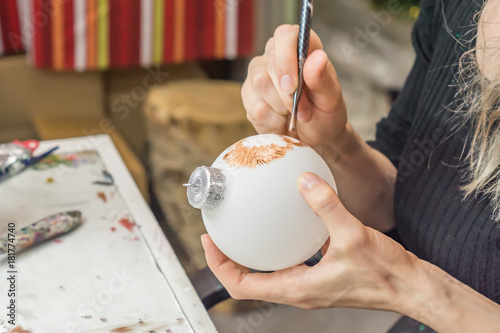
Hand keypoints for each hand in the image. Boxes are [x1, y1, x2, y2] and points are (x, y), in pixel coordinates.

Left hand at [202, 172, 416, 310]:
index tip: (209, 241)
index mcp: (297, 289)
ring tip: (245, 229)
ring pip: (267, 274)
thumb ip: (327, 206)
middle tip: (220, 233)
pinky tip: (284, 224)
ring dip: (252, 255)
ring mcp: (309, 285)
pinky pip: (289, 263)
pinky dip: (278, 248)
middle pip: (248, 281)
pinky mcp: (321, 276)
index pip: (242, 286)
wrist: (411, 287)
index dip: (220, 265)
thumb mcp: (353, 236)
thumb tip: (305, 180)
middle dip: (229, 259)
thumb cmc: (385, 274)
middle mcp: (298, 291)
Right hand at [242, 25, 347, 151]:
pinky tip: (281, 121)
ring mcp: (259, 75)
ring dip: (280, 106)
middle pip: (268, 63)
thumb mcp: (331, 100)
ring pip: (258, 83)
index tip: (293, 86)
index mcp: (301, 48)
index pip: (285, 36)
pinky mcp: (249, 95)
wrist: (314, 139)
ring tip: (293, 114)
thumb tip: (317, 57)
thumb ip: (323, 79)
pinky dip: (271, 119)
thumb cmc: (325, 114)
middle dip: (286, 93)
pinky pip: (253, 105)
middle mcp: (276, 56)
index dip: (286, 59)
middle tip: (301, 109)